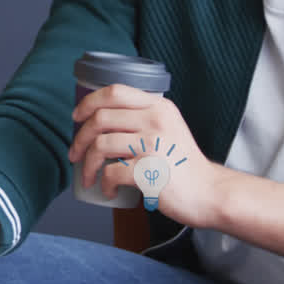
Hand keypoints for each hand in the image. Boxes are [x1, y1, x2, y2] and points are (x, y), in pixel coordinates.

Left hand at [67, 83, 225, 228]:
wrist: (209, 192)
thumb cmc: (182, 163)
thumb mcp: (168, 127)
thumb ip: (142, 117)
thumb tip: (98, 118)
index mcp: (159, 106)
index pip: (114, 91)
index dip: (89, 102)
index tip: (76, 116)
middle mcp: (156, 121)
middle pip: (100, 119)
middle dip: (80, 138)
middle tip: (75, 153)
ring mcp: (153, 146)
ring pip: (100, 146)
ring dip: (87, 164)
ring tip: (89, 176)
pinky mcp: (149, 171)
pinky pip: (111, 173)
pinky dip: (103, 183)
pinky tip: (107, 189)